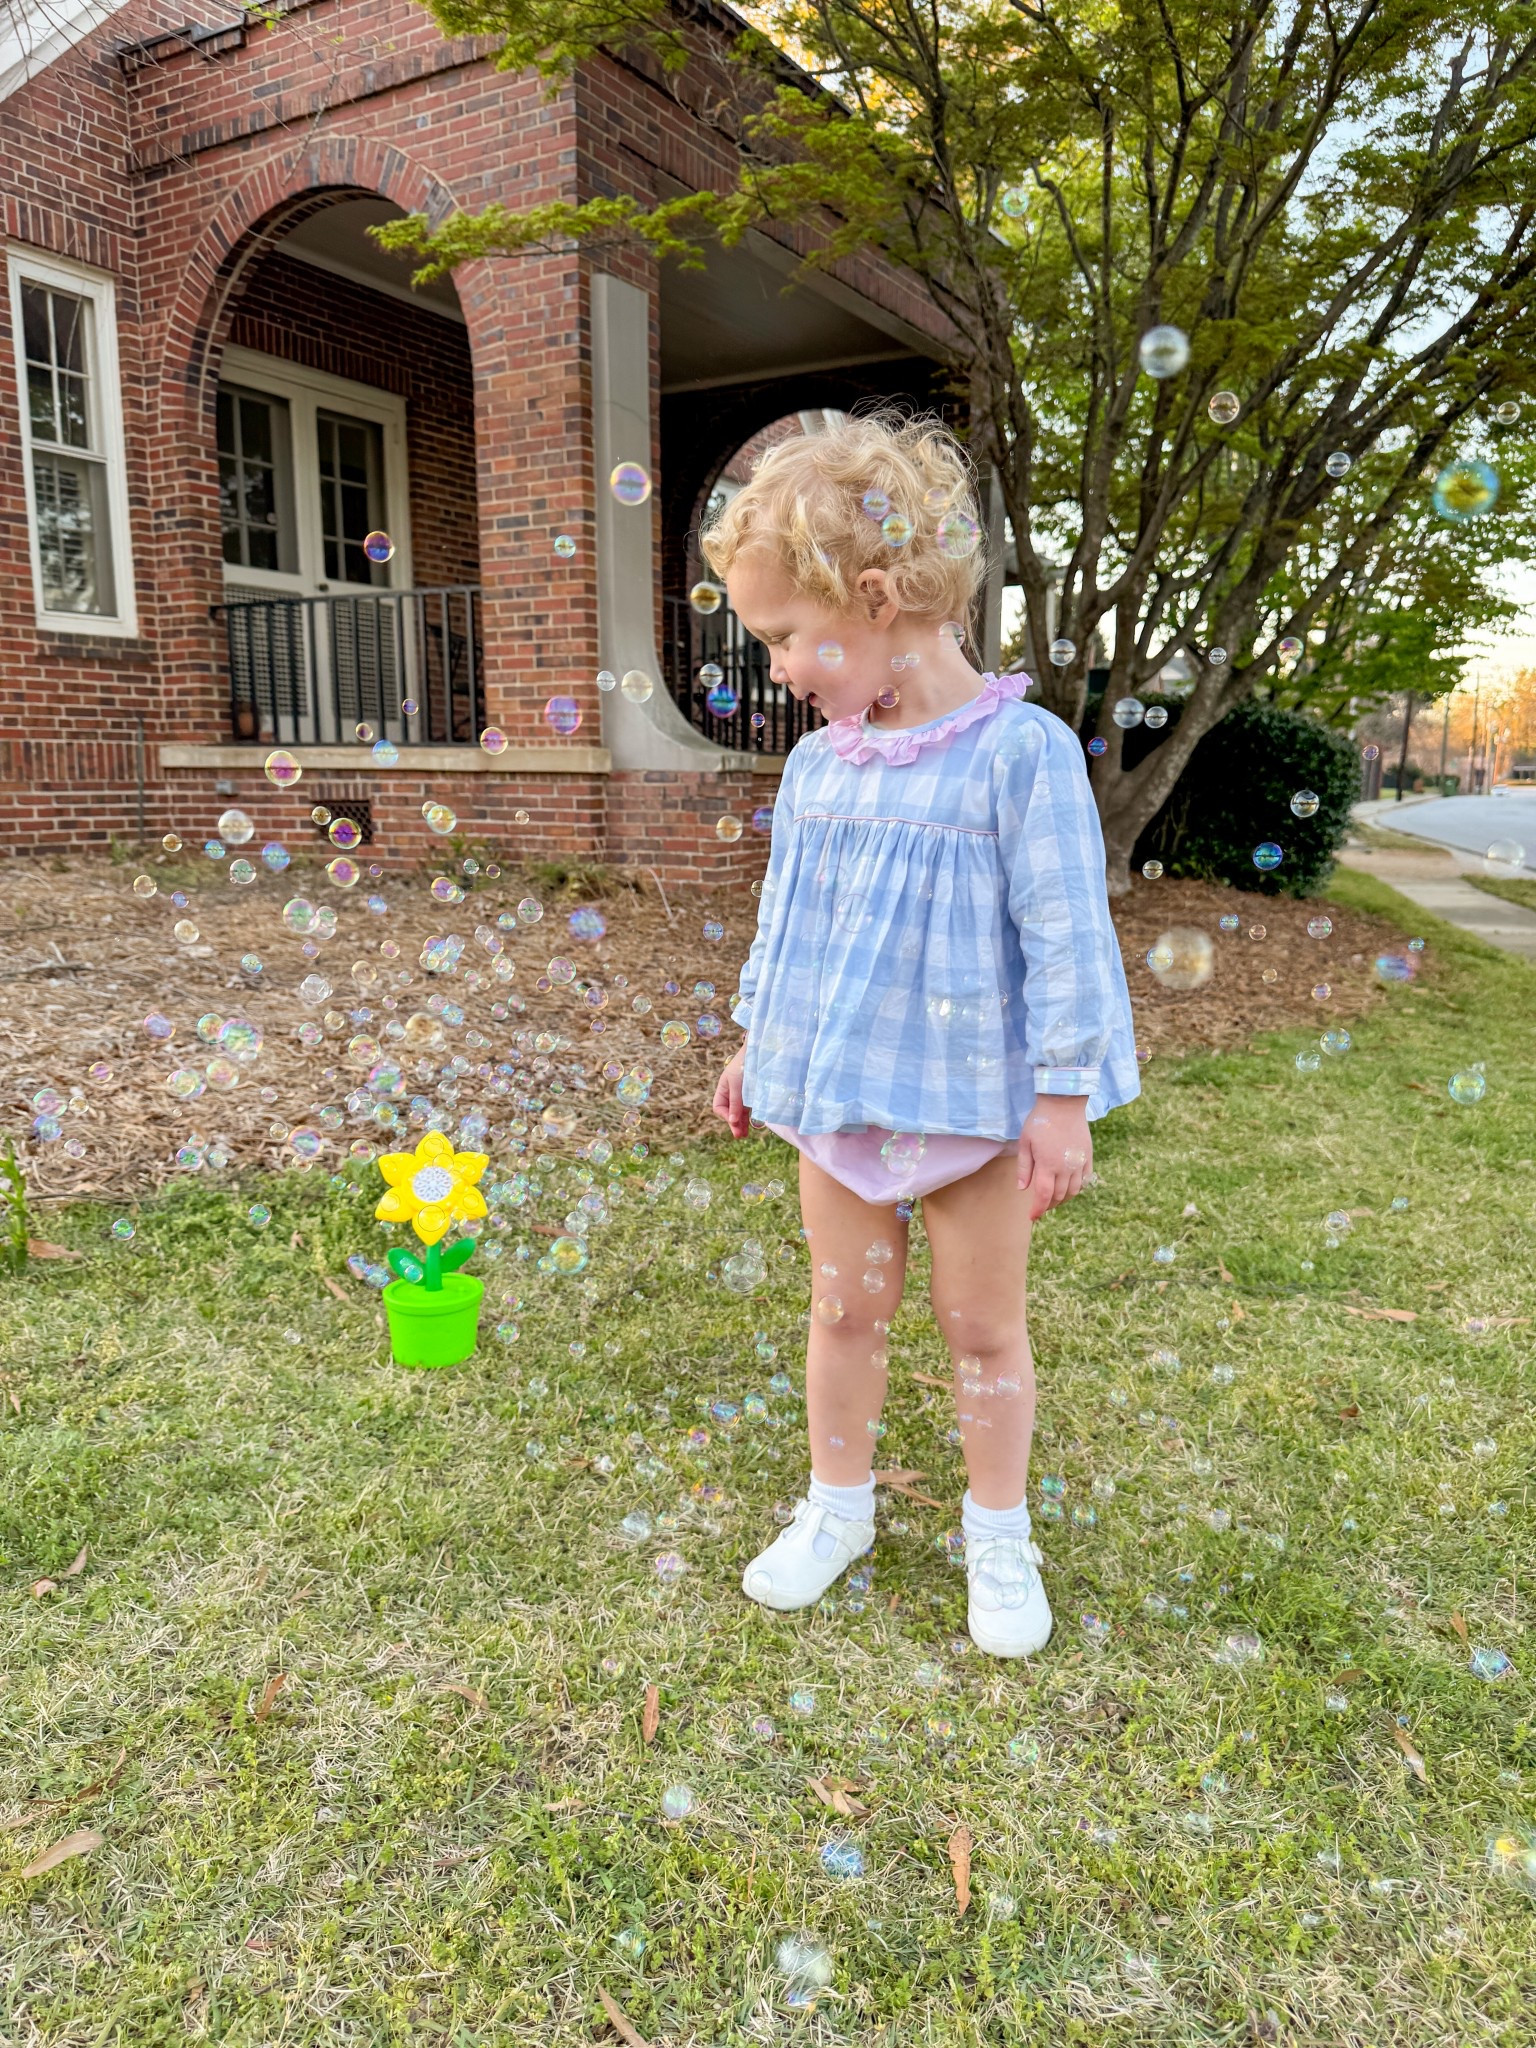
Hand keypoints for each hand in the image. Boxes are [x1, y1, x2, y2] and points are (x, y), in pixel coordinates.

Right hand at [713, 1047, 750, 1138]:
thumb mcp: (737, 1085)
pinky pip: (748, 1108)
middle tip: (740, 1136)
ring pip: (739, 1112)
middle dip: (734, 1124)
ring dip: (742, 1123)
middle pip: (730, 1112)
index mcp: (723, 1089)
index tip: (734, 1120)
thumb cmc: (745, 1065)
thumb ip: (735, 1103)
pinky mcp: (753, 1094)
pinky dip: (749, 1117)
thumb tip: (732, 1121)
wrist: (760, 1052)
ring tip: (745, 1135)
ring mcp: (742, 1094)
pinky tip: (751, 1124)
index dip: (725, 1115)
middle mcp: (731, 1092)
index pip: (719, 1107)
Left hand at [1017, 1095, 1090, 1219]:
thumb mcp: (1025, 1142)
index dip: (1038, 1209)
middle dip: (1048, 1205)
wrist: (1063, 1103)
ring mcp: (1079, 1163)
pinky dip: (1077, 1188)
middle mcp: (1065, 1167)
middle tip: (1040, 1207)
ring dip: (1063, 1199)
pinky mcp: (1088, 1156)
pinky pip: (1085, 1179)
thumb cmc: (1040, 1121)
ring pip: (1074, 1191)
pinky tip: (1069, 1187)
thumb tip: (1022, 1188)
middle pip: (1059, 1196)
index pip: (1043, 1196)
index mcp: (1047, 1165)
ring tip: (1054, 1199)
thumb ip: (1024, 1167)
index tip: (1032, 1217)